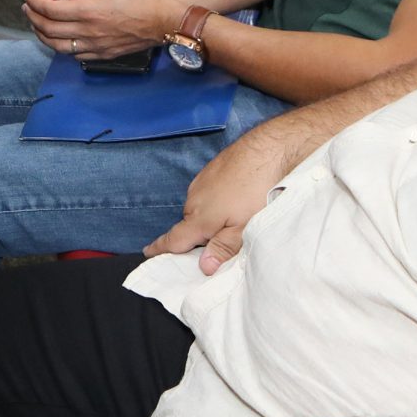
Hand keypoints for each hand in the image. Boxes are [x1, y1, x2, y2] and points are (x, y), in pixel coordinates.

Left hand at [22, 0, 181, 60]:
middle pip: (49, 29)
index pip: (50, 10)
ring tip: (37, 24)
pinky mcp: (102, 55)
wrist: (164, 21)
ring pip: (57, 46)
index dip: (35, 3)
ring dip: (42, 35)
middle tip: (28, 8)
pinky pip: (73, 55)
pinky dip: (60, 46)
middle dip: (33, 18)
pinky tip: (58, 38)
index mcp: (89, 11)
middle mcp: (89, 32)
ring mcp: (95, 46)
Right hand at [143, 123, 296, 274]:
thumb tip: (204, 267)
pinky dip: (218, 201)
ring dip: (211, 217)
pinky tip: (237, 199)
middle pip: (190, 225)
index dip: (161, 248)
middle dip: (200, 237)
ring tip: (236, 219)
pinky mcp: (212, 170)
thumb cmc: (257, 191)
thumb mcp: (245, 227)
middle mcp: (195, 199)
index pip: (174, 238)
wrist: (268, 150)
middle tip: (221, 245)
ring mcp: (202, 182)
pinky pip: (209, 193)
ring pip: (201, 208)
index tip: (148, 252)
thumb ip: (223, 247)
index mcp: (199, 218)